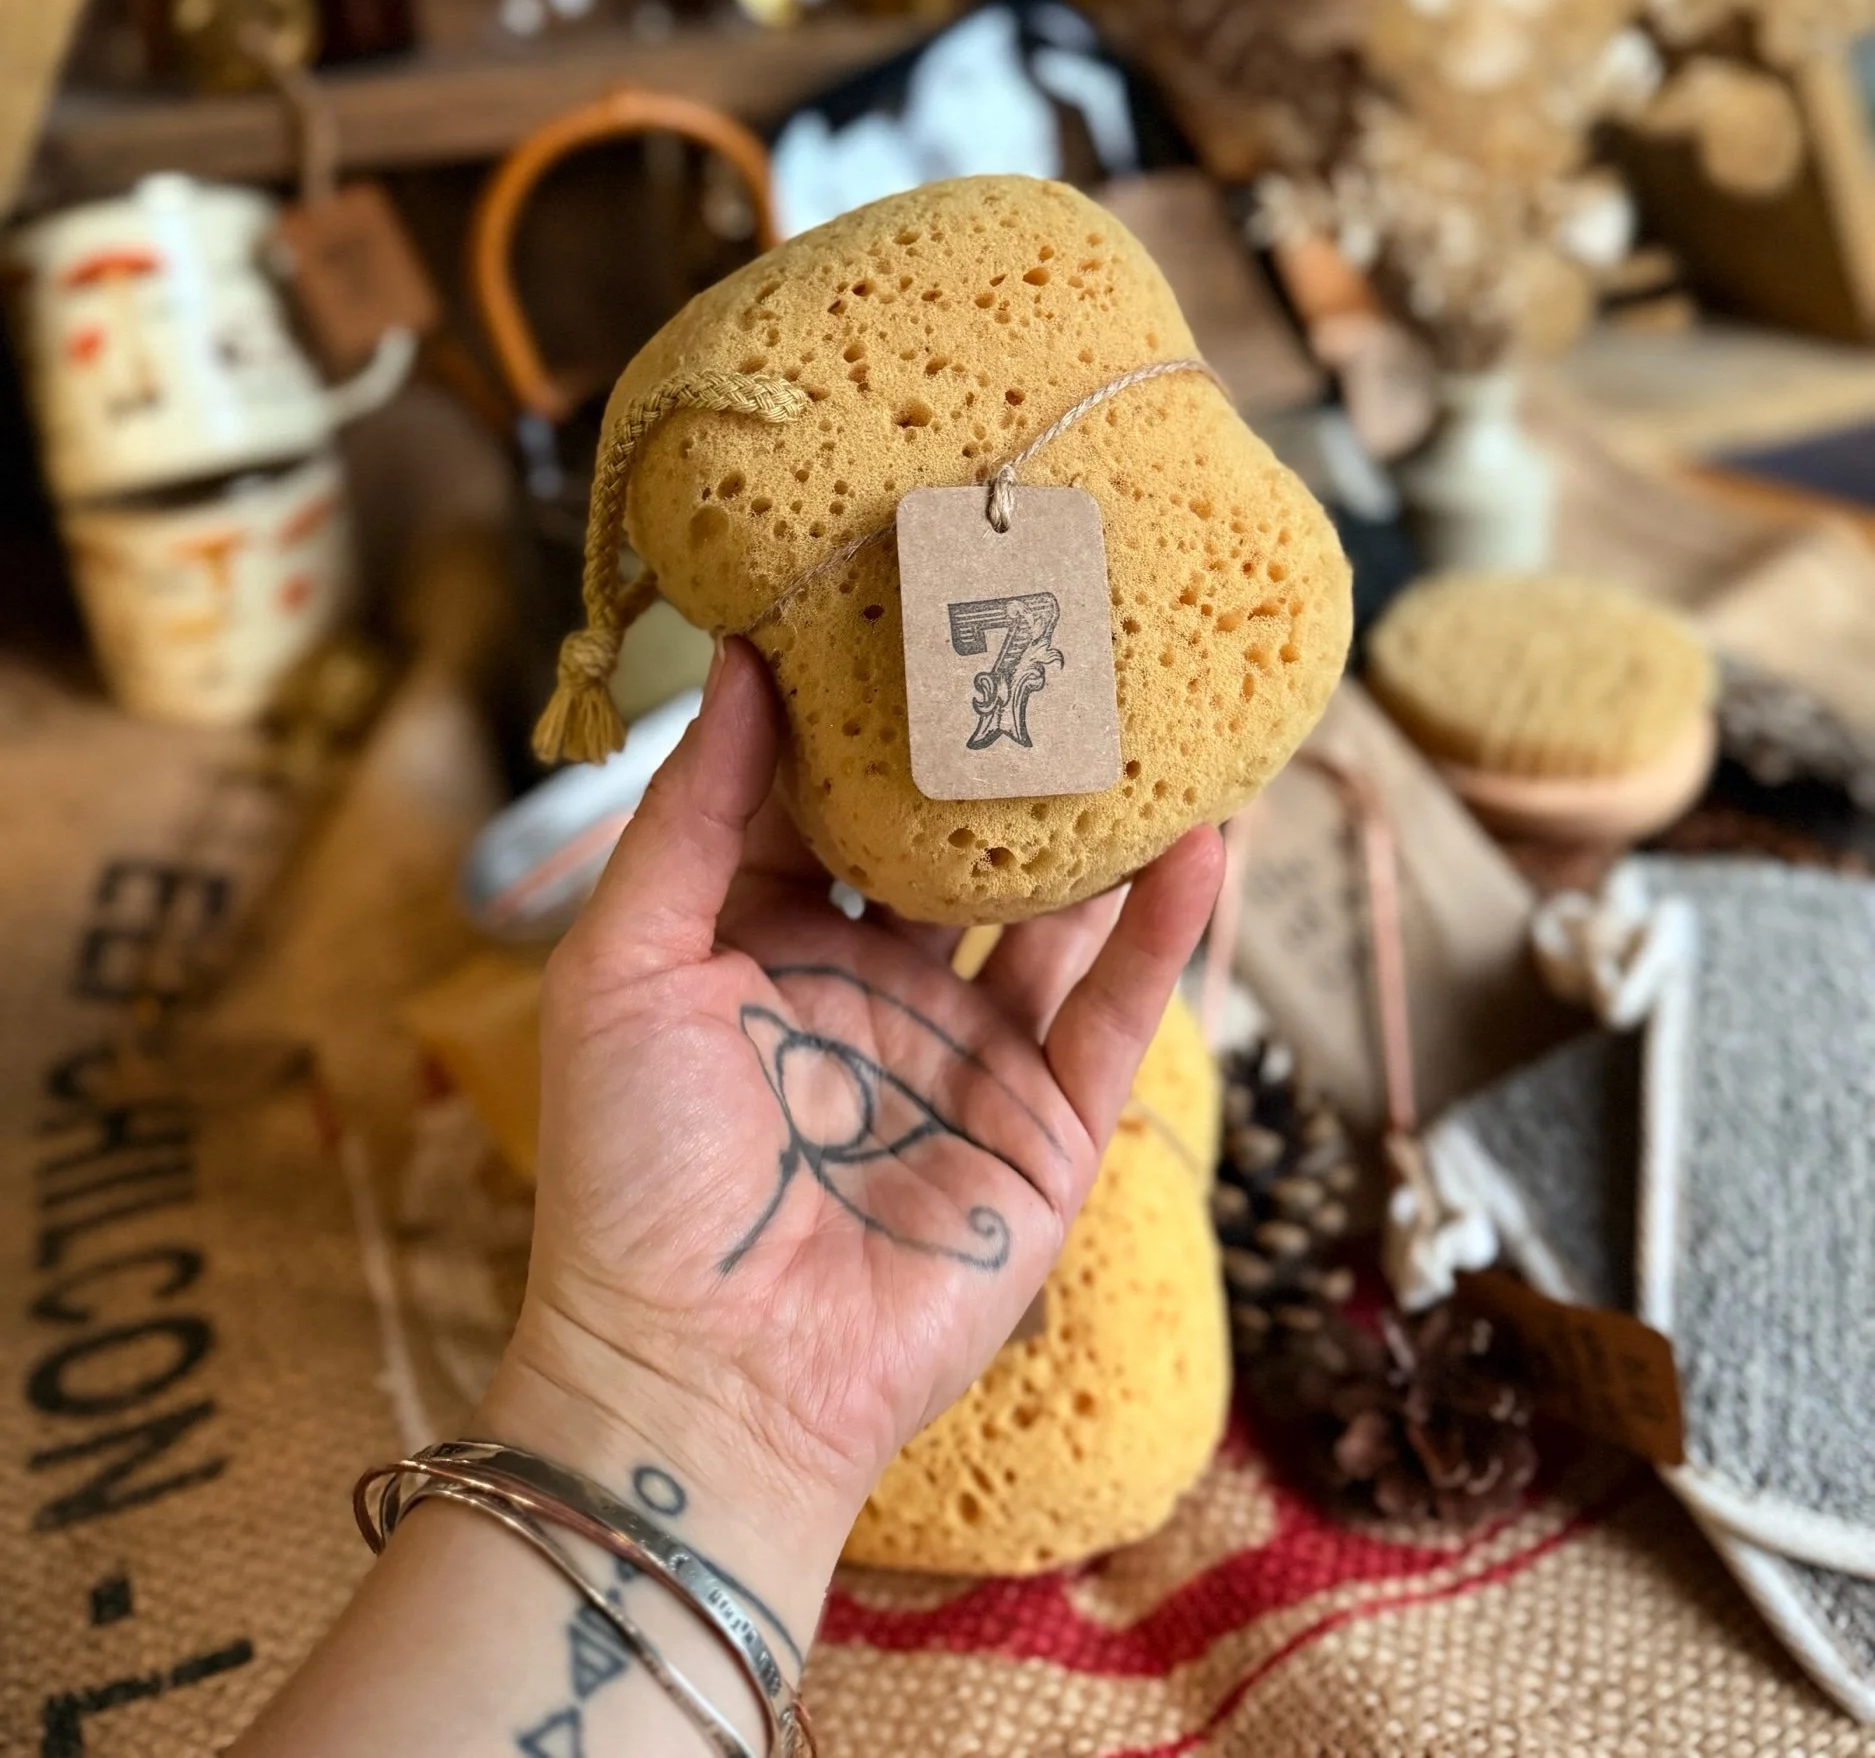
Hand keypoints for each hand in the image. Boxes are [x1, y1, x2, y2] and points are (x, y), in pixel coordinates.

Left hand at [484, 637, 1222, 1624]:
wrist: (703, 1378)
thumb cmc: (633, 1174)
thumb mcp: (627, 964)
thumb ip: (692, 813)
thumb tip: (735, 659)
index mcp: (768, 941)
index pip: (831, 797)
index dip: (867, 709)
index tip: (908, 595)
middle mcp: (878, 984)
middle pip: (958, 843)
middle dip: (1001, 752)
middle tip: (1054, 630)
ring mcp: (968, 1055)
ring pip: (1055, 914)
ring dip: (1102, 825)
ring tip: (1157, 713)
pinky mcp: (1044, 1129)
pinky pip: (1115, 1013)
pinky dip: (1162, 931)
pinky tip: (1201, 841)